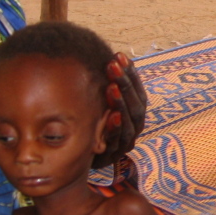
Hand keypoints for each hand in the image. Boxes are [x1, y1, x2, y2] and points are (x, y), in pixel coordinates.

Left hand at [92, 52, 147, 168]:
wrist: (77, 159)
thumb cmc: (90, 125)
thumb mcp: (99, 104)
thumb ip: (105, 86)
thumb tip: (104, 55)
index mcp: (133, 113)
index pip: (138, 91)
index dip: (131, 74)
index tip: (120, 55)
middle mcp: (134, 127)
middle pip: (136, 105)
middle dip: (126, 84)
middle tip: (113, 65)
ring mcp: (125, 142)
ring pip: (130, 122)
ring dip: (122, 103)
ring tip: (112, 86)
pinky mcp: (113, 155)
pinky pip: (118, 141)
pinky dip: (116, 127)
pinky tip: (112, 115)